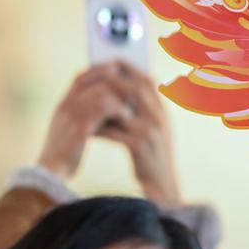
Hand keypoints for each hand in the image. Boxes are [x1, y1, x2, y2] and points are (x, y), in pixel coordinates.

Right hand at [37, 62, 133, 180]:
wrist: (50, 174)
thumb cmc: (65, 153)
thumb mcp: (70, 129)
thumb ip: (82, 114)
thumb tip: (105, 103)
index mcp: (63, 104)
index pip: (81, 77)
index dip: (100, 70)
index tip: (118, 69)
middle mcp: (66, 105)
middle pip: (95, 81)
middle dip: (117, 83)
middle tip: (134, 90)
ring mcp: (71, 115)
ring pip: (103, 93)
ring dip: (121, 98)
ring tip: (133, 107)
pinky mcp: (79, 128)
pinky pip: (104, 109)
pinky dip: (119, 111)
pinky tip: (128, 118)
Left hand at [93, 61, 180, 207]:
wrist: (163, 187)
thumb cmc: (154, 159)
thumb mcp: (156, 131)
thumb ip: (145, 112)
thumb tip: (124, 92)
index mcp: (163, 112)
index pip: (148, 80)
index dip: (130, 68)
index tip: (112, 61)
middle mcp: (160, 117)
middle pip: (135, 86)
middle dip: (113, 78)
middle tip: (93, 75)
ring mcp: (151, 130)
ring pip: (122, 106)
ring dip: (101, 102)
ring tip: (84, 100)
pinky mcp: (139, 145)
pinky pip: (113, 130)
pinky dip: (98, 127)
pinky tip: (86, 128)